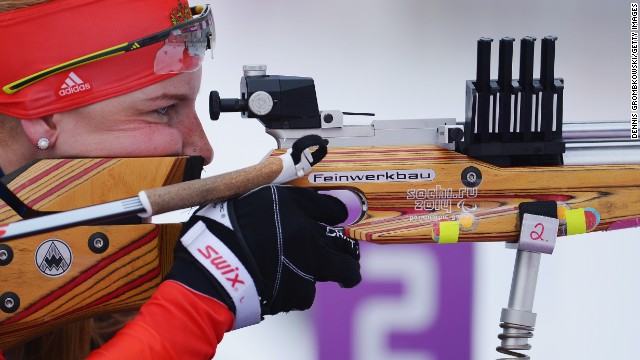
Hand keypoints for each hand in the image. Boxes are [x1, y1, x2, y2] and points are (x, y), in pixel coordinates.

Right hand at [166, 185, 360, 328]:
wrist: (211, 269)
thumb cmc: (217, 230)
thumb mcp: (242, 197)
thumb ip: (268, 197)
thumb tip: (276, 193)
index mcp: (292, 204)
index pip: (332, 207)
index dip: (335, 215)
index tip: (335, 220)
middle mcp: (306, 232)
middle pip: (345, 246)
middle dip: (348, 256)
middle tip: (346, 261)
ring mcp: (307, 264)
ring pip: (333, 272)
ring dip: (320, 273)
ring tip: (304, 277)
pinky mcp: (299, 292)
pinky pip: (305, 293)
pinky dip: (295, 291)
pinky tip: (277, 287)